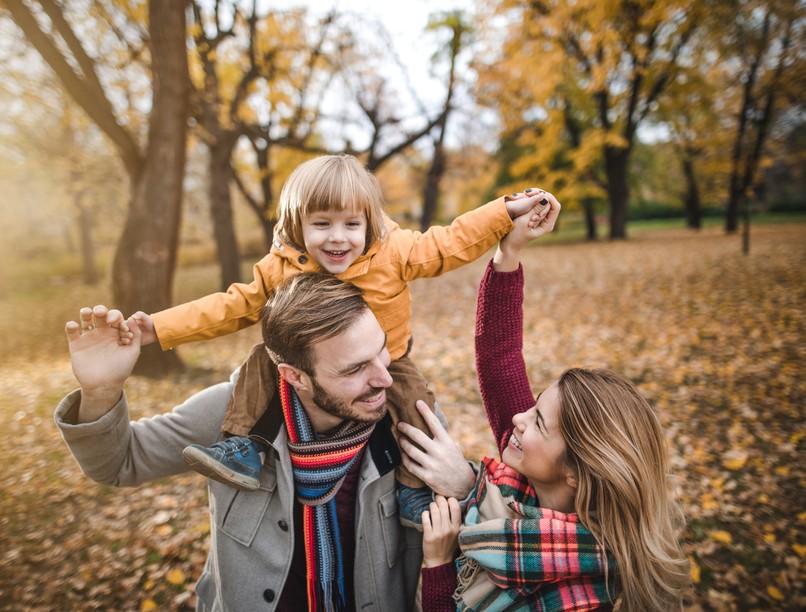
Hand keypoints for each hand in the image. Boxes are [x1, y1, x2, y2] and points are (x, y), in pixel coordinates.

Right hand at [65, 306, 141, 421]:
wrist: (104, 385)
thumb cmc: (121, 369)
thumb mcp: (132, 352)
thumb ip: (135, 336)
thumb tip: (132, 319)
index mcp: (116, 333)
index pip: (116, 318)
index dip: (118, 319)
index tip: (122, 329)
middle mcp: (102, 333)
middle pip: (101, 315)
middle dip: (101, 310)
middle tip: (101, 313)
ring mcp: (89, 338)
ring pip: (85, 320)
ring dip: (85, 313)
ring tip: (87, 312)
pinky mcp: (76, 345)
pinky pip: (72, 332)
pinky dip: (70, 326)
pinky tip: (73, 325)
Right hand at [119, 311, 156, 345]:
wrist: (154, 331)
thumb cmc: (149, 322)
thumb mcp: (145, 317)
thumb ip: (140, 315)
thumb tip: (132, 316)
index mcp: (128, 322)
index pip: (121, 324)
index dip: (123, 327)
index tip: (127, 329)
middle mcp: (126, 329)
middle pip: (121, 331)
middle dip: (124, 334)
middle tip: (130, 336)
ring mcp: (127, 336)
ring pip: (122, 338)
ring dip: (124, 340)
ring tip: (129, 341)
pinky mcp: (130, 342)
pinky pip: (126, 344)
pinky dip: (126, 344)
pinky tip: (128, 345)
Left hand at [398, 401, 474, 498]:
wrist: (463, 486)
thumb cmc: (456, 463)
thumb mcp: (454, 447)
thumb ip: (443, 437)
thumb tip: (432, 423)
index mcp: (447, 442)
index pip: (434, 423)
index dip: (425, 412)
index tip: (417, 402)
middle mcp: (439, 452)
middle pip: (418, 435)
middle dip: (406, 428)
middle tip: (400, 424)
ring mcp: (432, 464)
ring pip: (411, 450)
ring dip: (403, 443)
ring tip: (400, 439)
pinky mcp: (427, 476)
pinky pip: (410, 465)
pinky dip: (405, 458)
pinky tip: (403, 454)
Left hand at [422, 495, 461, 567]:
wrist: (439, 561)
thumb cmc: (448, 545)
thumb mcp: (457, 533)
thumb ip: (456, 521)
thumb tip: (451, 503)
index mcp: (457, 528)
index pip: (456, 507)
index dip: (451, 500)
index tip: (447, 499)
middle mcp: (448, 529)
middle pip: (444, 506)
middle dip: (439, 499)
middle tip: (437, 498)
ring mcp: (438, 533)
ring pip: (434, 511)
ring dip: (432, 505)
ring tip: (432, 506)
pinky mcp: (428, 536)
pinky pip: (426, 519)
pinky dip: (425, 513)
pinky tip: (426, 514)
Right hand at [495, 191, 560, 271]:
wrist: (508, 243)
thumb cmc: (515, 235)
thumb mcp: (523, 221)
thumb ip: (534, 209)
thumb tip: (544, 198)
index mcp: (547, 225)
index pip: (555, 207)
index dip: (548, 197)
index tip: (536, 194)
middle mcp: (547, 221)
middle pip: (549, 201)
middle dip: (539, 196)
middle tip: (526, 193)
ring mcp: (541, 217)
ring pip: (542, 200)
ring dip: (533, 197)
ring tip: (523, 197)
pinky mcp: (535, 214)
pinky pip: (536, 203)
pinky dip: (530, 199)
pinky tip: (523, 197)